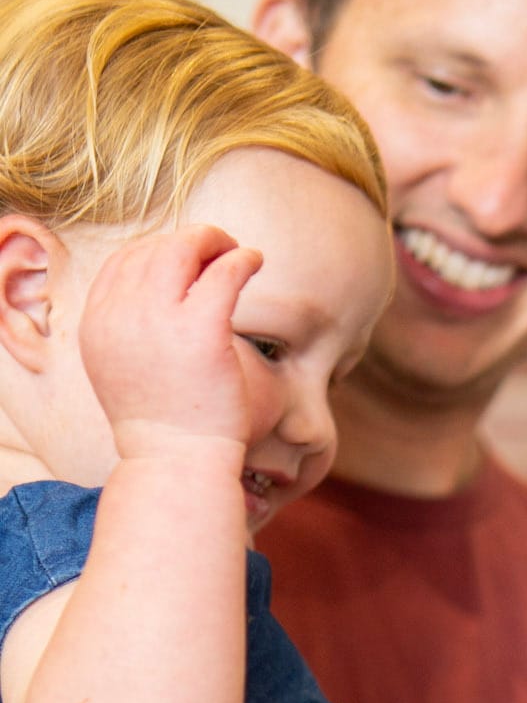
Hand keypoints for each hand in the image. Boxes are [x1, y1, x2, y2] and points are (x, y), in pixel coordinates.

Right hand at [79, 224, 263, 462]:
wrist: (175, 462)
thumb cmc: (160, 427)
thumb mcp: (119, 371)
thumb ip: (126, 332)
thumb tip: (153, 300)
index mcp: (97, 324)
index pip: (122, 262)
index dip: (156, 251)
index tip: (185, 261)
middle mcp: (121, 315)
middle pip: (153, 250)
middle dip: (189, 240)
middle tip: (219, 247)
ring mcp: (160, 320)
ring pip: (185, 250)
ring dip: (215, 241)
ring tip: (237, 252)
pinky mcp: (202, 330)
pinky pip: (223, 273)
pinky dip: (241, 259)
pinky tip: (254, 260)